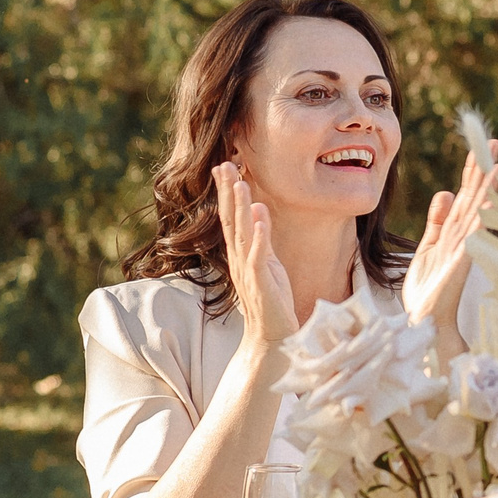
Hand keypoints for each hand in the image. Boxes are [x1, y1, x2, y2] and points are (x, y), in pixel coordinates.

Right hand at [215, 162, 295, 349]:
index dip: (227, 191)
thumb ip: (261, 236)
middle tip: (225, 164)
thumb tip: (258, 208)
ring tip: (241, 183)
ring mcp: (248, 270)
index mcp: (242, 252)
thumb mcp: (267, 260)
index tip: (225, 165)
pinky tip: (259, 219)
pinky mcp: (261, 283)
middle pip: (230, 219)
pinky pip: (258, 256)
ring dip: (240, 208)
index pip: (231, 216)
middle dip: (228, 191)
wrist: (272, 334)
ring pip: (242, 233)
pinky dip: (259, 237)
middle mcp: (240, 258)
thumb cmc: (271, 296)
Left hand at [404, 136, 497, 340]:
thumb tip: (445, 192)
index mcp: (454, 231)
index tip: (479, 147)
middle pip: (474, 197)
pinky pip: (470, 239)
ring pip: (476, 213)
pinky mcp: (459, 265)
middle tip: (494, 143)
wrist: (425, 320)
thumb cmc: (428, 288)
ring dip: (488, 191)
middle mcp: (462, 237)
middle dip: (483, 171)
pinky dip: (479, 223)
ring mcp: (463, 250)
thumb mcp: (428, 247)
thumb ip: (437, 222)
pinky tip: (485, 206)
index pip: (466, 194)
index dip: (472, 171)